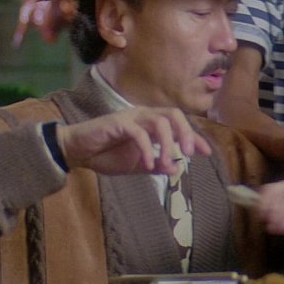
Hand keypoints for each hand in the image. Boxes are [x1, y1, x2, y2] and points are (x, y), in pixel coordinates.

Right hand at [58, 107, 210, 174]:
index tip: (206, 153)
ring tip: (167, 163)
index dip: (194, 137)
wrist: (77, 152)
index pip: (178, 126)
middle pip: (174, 114)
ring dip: (168, 143)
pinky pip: (139, 132)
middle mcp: (144, 116)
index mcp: (151, 124)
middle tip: (190, 153)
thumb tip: (176, 169)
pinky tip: (149, 164)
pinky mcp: (118, 122)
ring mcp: (132, 117)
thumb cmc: (106, 155)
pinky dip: (147, 149)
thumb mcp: (136, 165)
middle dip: (186, 132)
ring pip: (160, 121)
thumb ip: (156, 165)